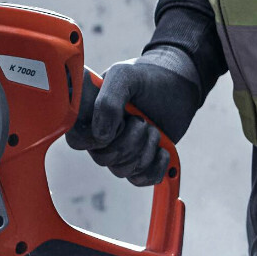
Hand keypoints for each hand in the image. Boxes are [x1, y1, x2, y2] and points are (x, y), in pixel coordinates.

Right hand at [66, 45, 203, 185]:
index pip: (77, 141)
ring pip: (122, 171)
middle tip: (142, 121)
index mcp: (89, 115)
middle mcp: (101, 135)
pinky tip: (163, 150)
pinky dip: (155, 167)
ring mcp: (121, 149)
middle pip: (103, 159)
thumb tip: (100, 136)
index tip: (119, 121)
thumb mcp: (124, 76)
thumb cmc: (147, 76)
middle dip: (129, 141)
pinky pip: (141, 180)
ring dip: (144, 151)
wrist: (178, 84)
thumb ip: (107, 101)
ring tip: (153, 129)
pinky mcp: (141, 161)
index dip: (97, 138)